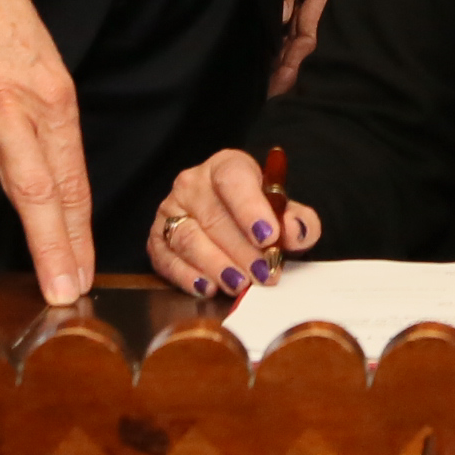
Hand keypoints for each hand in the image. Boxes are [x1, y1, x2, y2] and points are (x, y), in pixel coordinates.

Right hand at [0, 0, 91, 300]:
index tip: (80, 277)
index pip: (69, 181)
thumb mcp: (46, 72)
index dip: (75, 237)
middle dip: (47, 254)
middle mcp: (4, 110)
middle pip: (31, 198)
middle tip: (56, 293)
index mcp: (49, 98)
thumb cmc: (1, 29)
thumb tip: (55, 199)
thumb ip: (50, 131)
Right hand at [149, 147, 324, 297]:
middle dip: (241, 250)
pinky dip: (186, 276)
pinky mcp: (157, 238)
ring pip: (188, 238)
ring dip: (215, 265)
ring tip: (239, 283)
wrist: (229, 217)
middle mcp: (193, 183)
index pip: (233, 179)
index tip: (269, 236)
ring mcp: (171, 210)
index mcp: (226, 166)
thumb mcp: (283, 211)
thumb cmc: (258, 214)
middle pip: (214, 217)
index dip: (251, 208)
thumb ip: (298, 220)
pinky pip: (167, 259)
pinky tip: (207, 288)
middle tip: (263, 273)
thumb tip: (296, 231)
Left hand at [272, 0, 345, 96]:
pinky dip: (283, 24)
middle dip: (291, 61)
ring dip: (285, 46)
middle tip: (271, 94)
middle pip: (306, 29)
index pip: (313, 26)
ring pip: (298, 19)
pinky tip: (272, 42)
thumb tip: (283, 16)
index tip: (281, 84)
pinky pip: (293, 1)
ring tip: (268, 78)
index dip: (296, 57)